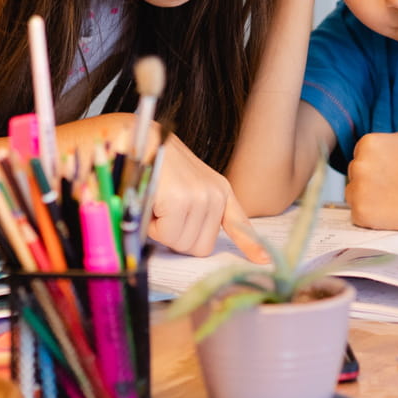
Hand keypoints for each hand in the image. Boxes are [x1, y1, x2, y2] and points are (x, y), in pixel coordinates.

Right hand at [144, 132, 268, 262]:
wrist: (135, 136)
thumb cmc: (155, 162)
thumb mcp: (186, 184)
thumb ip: (199, 212)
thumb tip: (197, 244)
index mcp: (220, 190)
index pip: (239, 225)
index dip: (250, 245)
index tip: (263, 260)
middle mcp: (215, 194)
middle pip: (200, 247)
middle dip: (176, 237)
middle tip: (163, 212)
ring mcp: (199, 197)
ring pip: (181, 243)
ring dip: (161, 230)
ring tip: (156, 202)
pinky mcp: (179, 200)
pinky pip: (166, 235)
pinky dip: (152, 226)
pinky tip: (151, 203)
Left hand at [344, 131, 397, 230]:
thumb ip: (396, 139)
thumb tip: (390, 141)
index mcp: (368, 144)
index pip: (360, 154)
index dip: (374, 165)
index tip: (387, 174)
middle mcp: (358, 164)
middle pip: (354, 174)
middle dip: (369, 181)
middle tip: (390, 189)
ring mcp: (358, 189)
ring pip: (353, 194)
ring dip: (367, 198)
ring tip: (391, 201)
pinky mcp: (361, 212)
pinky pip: (358, 214)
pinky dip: (371, 216)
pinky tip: (390, 213)